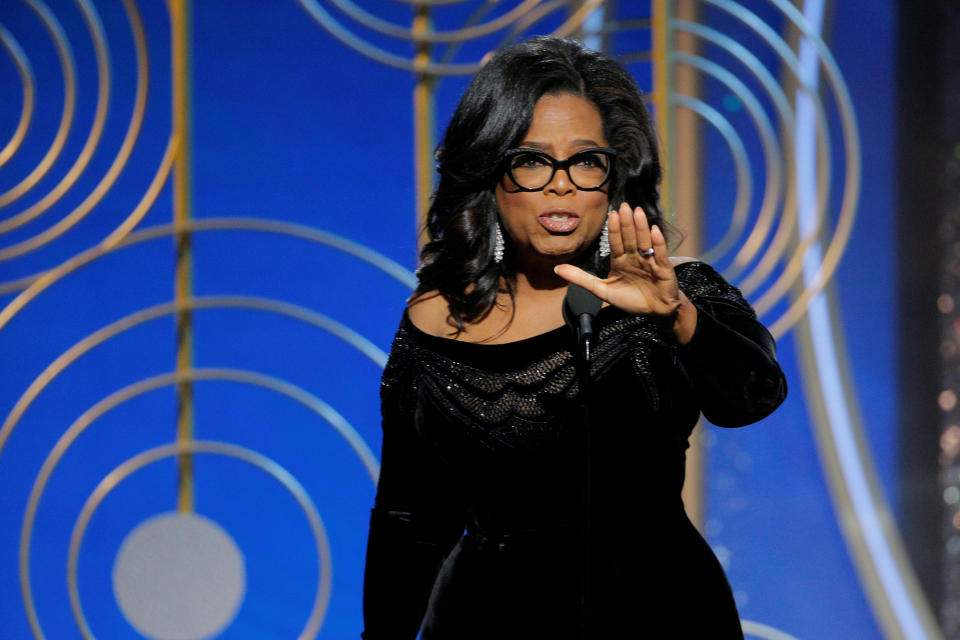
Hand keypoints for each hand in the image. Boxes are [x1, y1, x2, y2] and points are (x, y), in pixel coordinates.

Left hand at [554, 203, 697, 342]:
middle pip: (630, 238)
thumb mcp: (602, 290)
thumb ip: (580, 278)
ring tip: (638, 212)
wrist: (655, 312)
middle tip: (624, 206)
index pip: (616, 243)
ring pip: (644, 242)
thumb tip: (556, 269)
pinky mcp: (663, 269)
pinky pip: (660, 254)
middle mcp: (635, 257)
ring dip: (641, 227)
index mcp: (621, 261)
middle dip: (627, 223)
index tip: (611, 214)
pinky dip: (657, 243)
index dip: (614, 229)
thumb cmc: (630, 299)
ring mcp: (649, 261)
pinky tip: (654, 230)